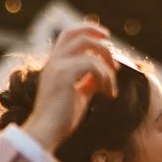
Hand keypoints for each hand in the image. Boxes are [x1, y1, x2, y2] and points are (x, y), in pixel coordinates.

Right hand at [20, 23, 119, 152]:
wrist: (47, 131)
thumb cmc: (62, 117)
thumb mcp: (79, 94)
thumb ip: (89, 80)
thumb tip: (102, 74)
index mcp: (54, 63)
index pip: (68, 35)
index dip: (87, 30)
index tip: (105, 37)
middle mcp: (54, 60)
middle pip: (77, 33)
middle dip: (98, 36)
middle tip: (114, 52)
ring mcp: (57, 65)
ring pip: (88, 45)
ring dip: (107, 62)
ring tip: (111, 85)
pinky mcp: (64, 74)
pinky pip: (92, 64)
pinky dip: (106, 77)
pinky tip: (108, 93)